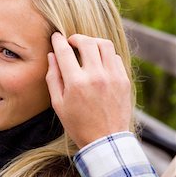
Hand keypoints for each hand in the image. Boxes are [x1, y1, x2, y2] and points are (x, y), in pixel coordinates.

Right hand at [46, 33, 131, 147]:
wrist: (105, 140)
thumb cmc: (77, 124)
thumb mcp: (58, 103)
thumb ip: (53, 77)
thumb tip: (52, 56)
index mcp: (76, 83)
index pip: (64, 51)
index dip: (58, 40)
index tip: (56, 36)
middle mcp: (95, 76)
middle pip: (87, 42)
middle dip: (76, 38)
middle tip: (71, 41)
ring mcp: (112, 77)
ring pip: (104, 45)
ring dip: (93, 42)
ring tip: (86, 48)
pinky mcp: (123, 80)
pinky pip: (115, 57)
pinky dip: (105, 55)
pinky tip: (99, 62)